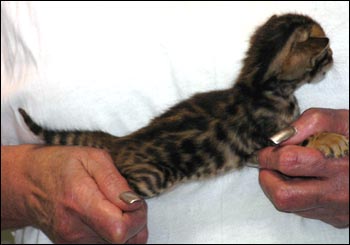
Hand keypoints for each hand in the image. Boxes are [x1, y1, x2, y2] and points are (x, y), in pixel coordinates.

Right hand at [1, 145, 147, 242]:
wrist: (28, 183)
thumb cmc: (59, 166)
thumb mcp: (92, 157)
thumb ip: (115, 181)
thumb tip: (133, 202)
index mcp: (79, 201)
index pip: (119, 228)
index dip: (137, 215)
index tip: (134, 200)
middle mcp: (74, 228)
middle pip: (121, 242)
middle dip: (136, 222)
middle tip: (129, 204)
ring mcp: (72, 242)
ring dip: (128, 230)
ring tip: (118, 209)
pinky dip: (115, 236)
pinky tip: (110, 219)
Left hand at [258, 108, 348, 227]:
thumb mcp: (347, 121)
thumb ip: (313, 121)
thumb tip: (281, 137)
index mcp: (343, 166)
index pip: (291, 163)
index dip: (273, 153)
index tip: (271, 147)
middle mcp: (340, 194)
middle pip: (284, 196)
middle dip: (267, 176)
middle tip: (269, 161)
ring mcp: (337, 210)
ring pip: (289, 207)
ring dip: (276, 185)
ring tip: (284, 169)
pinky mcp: (336, 218)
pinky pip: (302, 211)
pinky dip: (292, 193)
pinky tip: (301, 179)